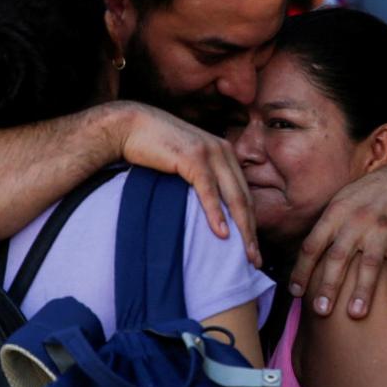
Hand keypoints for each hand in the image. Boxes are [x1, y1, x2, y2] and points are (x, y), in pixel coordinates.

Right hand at [113, 102, 259, 264]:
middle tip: (255, 260)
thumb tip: (208, 210)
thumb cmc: (155, 149)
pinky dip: (216, 213)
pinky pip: (209, 190)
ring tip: (245, 254)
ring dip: (241, 229)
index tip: (252, 248)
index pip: (244, 194)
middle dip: (251, 232)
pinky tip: (222, 233)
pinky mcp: (193, 157)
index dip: (251, 223)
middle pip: (244, 199)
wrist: (131, 126)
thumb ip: (201, 180)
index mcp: (226, 154)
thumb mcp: (186, 164)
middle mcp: (224, 152)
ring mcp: (211, 153)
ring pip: (234, 197)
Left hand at [290, 165, 386, 317]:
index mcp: (335, 214)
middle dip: (329, 285)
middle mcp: (357, 222)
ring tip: (356, 314)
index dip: (302, 269)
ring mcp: (381, 231)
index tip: (295, 293)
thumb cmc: (362, 201)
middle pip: (339, 257)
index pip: (313, 245)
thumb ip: (321, 232)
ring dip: (363, 290)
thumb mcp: (338, 205)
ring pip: (370, 264)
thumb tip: (295, 265)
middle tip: (321, 310)